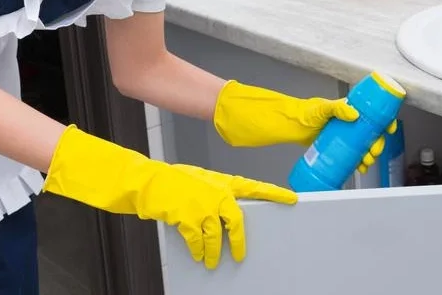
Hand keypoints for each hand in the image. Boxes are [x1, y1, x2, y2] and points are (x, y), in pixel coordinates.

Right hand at [43, 125, 295, 268]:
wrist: (149, 183)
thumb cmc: (174, 180)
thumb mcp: (200, 181)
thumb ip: (216, 193)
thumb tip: (226, 211)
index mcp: (222, 182)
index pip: (254, 187)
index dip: (274, 194)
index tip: (291, 199)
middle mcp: (216, 193)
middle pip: (236, 221)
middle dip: (239, 241)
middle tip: (241, 254)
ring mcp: (203, 206)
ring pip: (216, 236)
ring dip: (215, 252)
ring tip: (214, 261)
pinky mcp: (188, 218)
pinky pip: (199, 241)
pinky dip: (199, 250)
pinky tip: (199, 256)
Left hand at [212, 81, 397, 172]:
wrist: (267, 122)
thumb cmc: (289, 112)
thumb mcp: (315, 109)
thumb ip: (333, 108)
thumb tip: (353, 113)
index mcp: (338, 108)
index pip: (366, 111)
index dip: (380, 120)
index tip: (387, 130)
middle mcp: (336, 118)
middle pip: (363, 129)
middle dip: (373, 141)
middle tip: (373, 152)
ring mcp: (329, 131)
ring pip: (354, 142)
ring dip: (364, 152)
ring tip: (365, 162)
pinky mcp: (321, 143)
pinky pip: (341, 150)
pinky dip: (351, 158)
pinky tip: (354, 165)